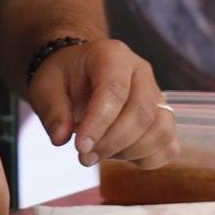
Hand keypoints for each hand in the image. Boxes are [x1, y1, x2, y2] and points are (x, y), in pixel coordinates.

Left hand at [26, 39, 179, 169]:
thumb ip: (52, 111)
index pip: (114, 91)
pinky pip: (169, 146)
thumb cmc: (64, 79)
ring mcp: (157, 94)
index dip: (99, 124)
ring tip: (101, 153)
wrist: (79, 74)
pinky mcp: (164, 118)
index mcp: (112, 56)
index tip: (80, 147)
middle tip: (84, 156)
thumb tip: (61, 138)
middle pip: (142, 113)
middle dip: (112, 143)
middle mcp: (141, 71)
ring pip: (161, 131)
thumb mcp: (46, 87)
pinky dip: (148, 159)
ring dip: (130, 152)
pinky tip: (122, 154)